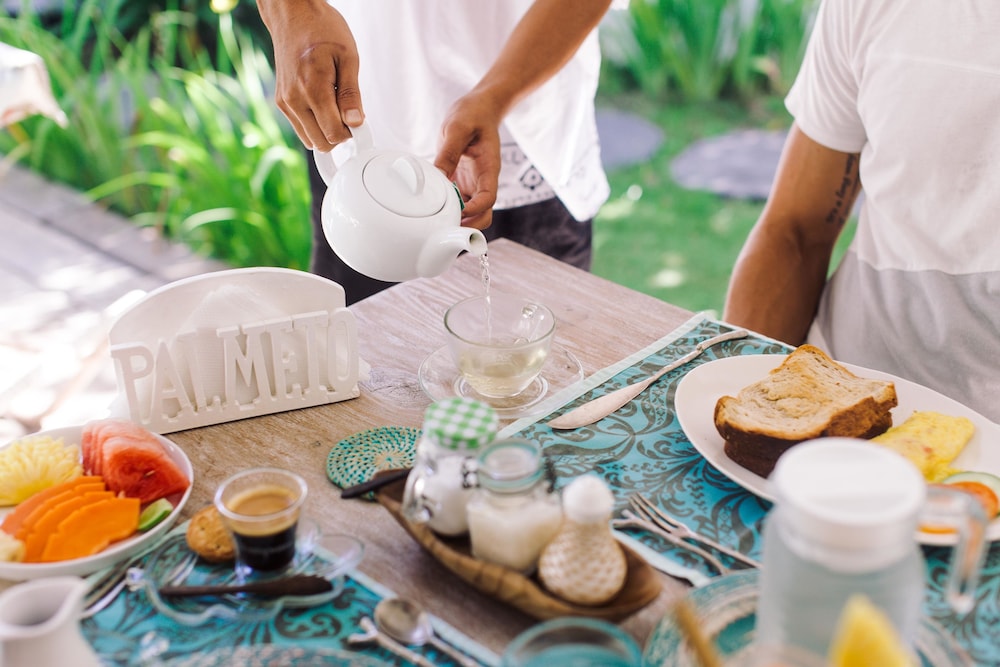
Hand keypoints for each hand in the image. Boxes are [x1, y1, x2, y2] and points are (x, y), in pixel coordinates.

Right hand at [259, 0, 363, 150]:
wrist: (293, 14)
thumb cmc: (322, 29)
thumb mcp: (348, 57)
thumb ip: (351, 94)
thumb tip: (355, 122)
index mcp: (313, 88)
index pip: (333, 134)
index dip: (351, 133)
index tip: (359, 121)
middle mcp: (294, 99)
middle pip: (321, 143)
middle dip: (339, 134)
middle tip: (348, 112)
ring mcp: (285, 102)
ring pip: (310, 140)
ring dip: (326, 130)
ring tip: (334, 104)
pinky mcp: (281, 102)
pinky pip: (301, 128)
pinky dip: (315, 124)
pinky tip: (322, 104)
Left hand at [433, 93, 501, 229]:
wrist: (480, 108)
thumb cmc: (473, 114)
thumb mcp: (457, 127)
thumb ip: (448, 152)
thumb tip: (438, 176)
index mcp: (489, 168)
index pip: (488, 198)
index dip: (476, 210)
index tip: (460, 212)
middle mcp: (484, 180)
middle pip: (484, 214)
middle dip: (469, 226)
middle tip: (447, 228)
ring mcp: (474, 183)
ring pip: (472, 213)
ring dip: (459, 221)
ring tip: (438, 224)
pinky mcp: (463, 182)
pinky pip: (459, 202)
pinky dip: (449, 209)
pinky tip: (435, 209)